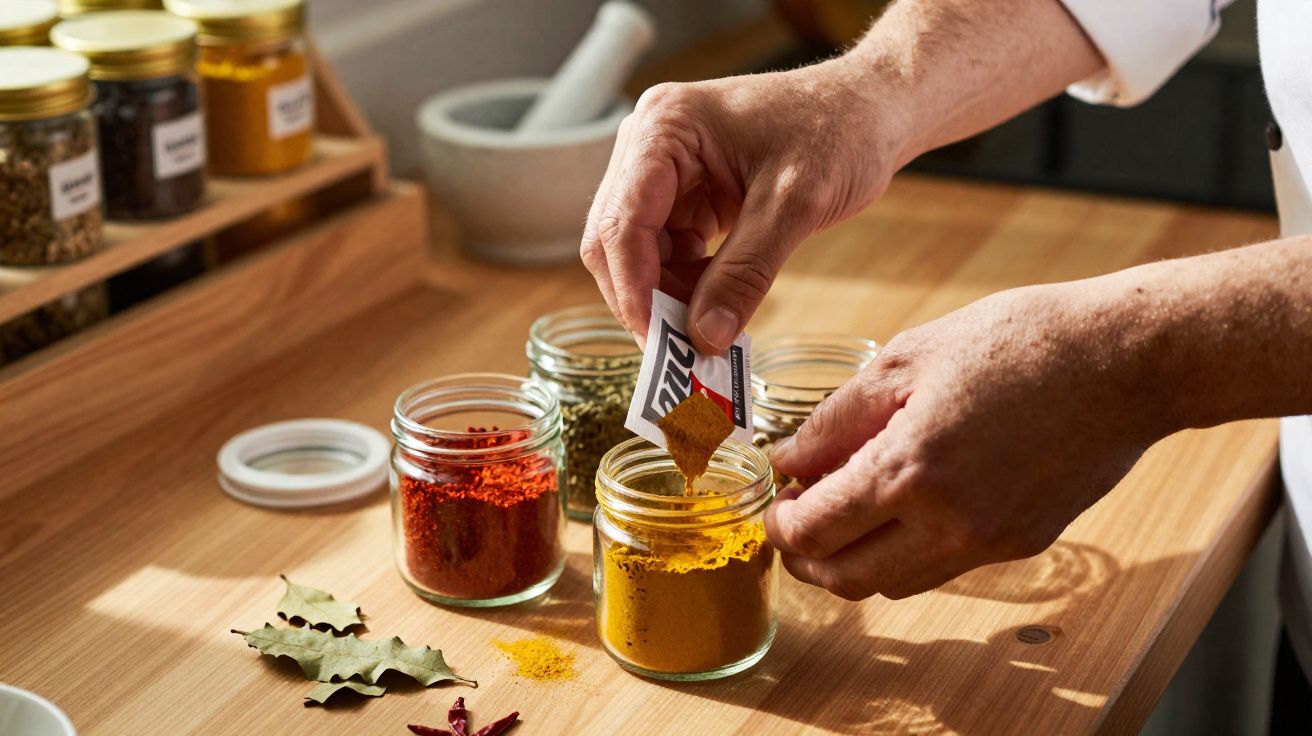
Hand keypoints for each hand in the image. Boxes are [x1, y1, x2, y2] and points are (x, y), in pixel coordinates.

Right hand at [581, 60, 901, 351]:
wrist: (871, 109)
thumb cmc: (840, 132)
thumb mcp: (795, 204)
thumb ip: (745, 273)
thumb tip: (706, 338)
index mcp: (664, 127)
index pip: (622, 221)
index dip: (634, 288)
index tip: (659, 343)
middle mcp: (649, 143)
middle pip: (616, 239)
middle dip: (646, 298)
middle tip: (680, 353)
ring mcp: (663, 167)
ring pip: (638, 252)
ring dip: (667, 297)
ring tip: (706, 334)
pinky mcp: (684, 190)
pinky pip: (666, 249)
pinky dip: (685, 284)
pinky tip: (716, 306)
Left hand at [764, 283, 1167, 599]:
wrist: (1128, 361)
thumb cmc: (1021, 341)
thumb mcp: (908, 358)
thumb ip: (837, 418)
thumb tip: (789, 459)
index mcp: (910, 471)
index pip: (813, 533)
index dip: (779, 525)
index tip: (774, 502)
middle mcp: (948, 524)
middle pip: (845, 580)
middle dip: (805, 559)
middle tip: (795, 520)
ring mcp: (989, 543)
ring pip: (893, 585)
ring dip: (853, 562)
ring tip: (844, 512)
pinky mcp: (1020, 545)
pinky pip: (940, 569)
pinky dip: (905, 553)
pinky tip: (903, 508)